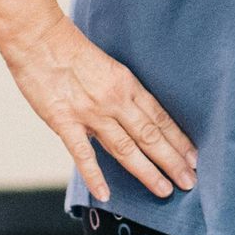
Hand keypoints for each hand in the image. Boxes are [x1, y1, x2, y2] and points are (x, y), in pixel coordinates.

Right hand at [3, 16, 197, 202]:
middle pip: (149, 135)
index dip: (178, 140)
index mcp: (127, 85)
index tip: (194, 157)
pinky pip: (82, 153)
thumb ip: (122, 93)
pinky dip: (94, 175)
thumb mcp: (110, 68)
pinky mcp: (64, 122)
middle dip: (172, 160)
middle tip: (190, 180)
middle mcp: (115, 100)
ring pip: (125, 148)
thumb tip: (137, 116)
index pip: (160, 118)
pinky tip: (106, 194)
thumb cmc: (73, 51)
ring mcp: (90, 113)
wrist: (41, 40)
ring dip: (147, 171)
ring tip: (165, 189)